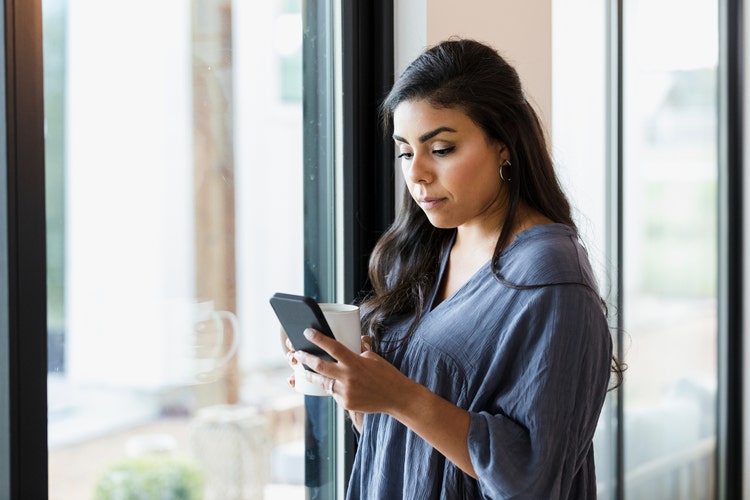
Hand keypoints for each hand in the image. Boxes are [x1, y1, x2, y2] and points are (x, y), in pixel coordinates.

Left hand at [292, 329, 411, 414]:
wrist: (397, 397)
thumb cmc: (386, 374)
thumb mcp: (372, 357)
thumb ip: (357, 352)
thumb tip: (350, 344)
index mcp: (355, 362)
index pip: (332, 347)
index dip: (318, 339)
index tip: (307, 332)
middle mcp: (348, 377)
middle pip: (320, 366)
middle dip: (305, 358)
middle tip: (297, 353)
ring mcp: (345, 392)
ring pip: (322, 382)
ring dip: (310, 376)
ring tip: (303, 371)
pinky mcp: (345, 403)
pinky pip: (333, 393)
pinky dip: (332, 388)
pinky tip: (331, 384)